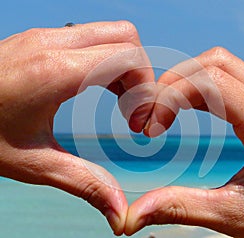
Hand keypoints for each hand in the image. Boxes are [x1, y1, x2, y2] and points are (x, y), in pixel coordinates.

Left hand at [0, 21, 154, 234]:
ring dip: (125, 66)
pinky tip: (100, 88)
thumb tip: (120, 212)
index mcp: (55, 71)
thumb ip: (85, 183)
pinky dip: (107, 61)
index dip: (146, 88)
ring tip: (119, 100)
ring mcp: (46, 37)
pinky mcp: (42, 40)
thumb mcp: (34, 163)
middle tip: (131, 110)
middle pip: (126, 39)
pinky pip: (91, 39)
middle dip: (140, 74)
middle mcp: (53, 44)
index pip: (128, 57)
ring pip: (111, 35)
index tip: (138, 121)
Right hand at [126, 47, 243, 236]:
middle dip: (175, 82)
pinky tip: (190, 106)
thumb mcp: (235, 217)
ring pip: (224, 66)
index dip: (170, 94)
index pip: (210, 81)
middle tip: (153, 112)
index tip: (151, 124)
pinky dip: (203, 87)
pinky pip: (233, 79)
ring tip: (167, 109)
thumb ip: (182, 208)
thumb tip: (136, 211)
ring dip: (188, 81)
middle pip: (215, 64)